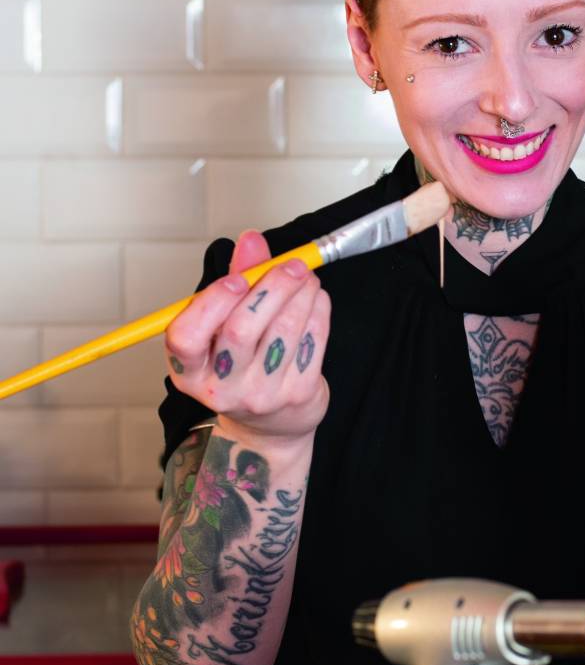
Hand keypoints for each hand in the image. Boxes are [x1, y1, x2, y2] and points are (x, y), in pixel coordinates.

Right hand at [164, 230, 330, 445]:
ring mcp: (261, 394)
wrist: (272, 424)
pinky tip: (314, 297)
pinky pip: (313, 340)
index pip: (186, 338)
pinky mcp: (298, 394)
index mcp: (189, 370)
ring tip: (305, 276)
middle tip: (290, 264)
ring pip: (284, 330)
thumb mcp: (224, 326)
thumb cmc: (242, 364)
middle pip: (241, 330)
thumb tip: (251, 240)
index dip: (212, 304)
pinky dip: (318, 309)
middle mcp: (221, 388)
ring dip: (300, 292)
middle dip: (271, 287)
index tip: (237, 279)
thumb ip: (236, 279)